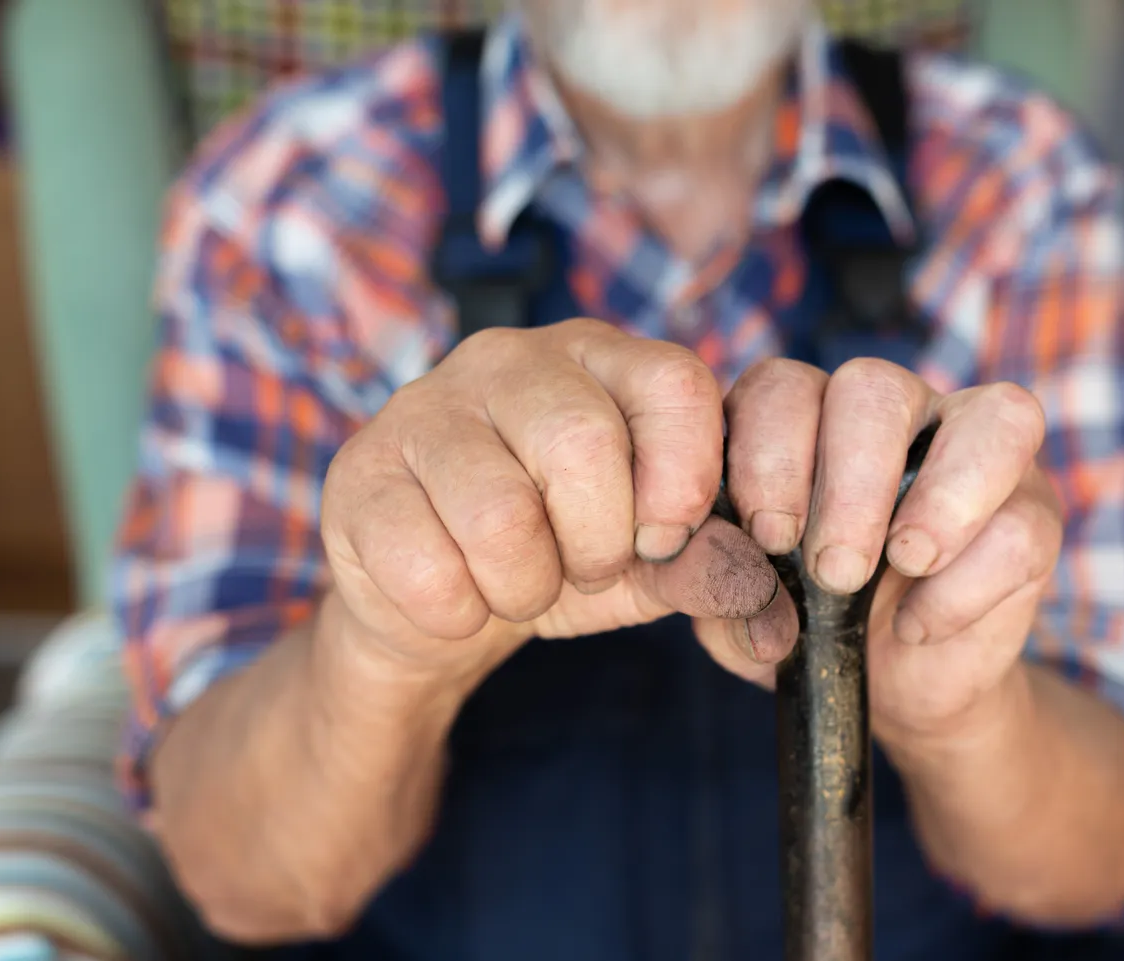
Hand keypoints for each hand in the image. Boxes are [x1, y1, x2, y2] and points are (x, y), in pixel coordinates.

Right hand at [320, 319, 783, 697]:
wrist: (442, 600)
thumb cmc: (559, 555)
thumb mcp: (648, 560)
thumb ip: (708, 567)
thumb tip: (765, 611)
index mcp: (602, 358)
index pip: (676, 385)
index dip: (683, 481)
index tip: (663, 539)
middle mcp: (512, 360)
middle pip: (583, 443)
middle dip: (598, 544)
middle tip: (583, 567)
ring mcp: (424, 407)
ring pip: (500, 514)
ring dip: (525, 586)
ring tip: (518, 582)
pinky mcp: (358, 473)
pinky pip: (427, 567)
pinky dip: (460, 611)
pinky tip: (456, 593)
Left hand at [701, 358, 1060, 742]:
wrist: (887, 689)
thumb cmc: (801, 625)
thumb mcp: (738, 610)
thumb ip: (716, 578)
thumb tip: (731, 560)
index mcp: (805, 418)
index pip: (782, 387)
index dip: (771, 453)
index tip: (769, 537)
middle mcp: (893, 413)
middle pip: (877, 387)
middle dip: (850, 481)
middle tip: (834, 568)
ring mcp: (976, 453)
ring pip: (993, 415)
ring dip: (942, 499)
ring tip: (905, 565)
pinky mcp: (1035, 515)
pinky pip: (1021, 525)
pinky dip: (965, 587)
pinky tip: (918, 626)